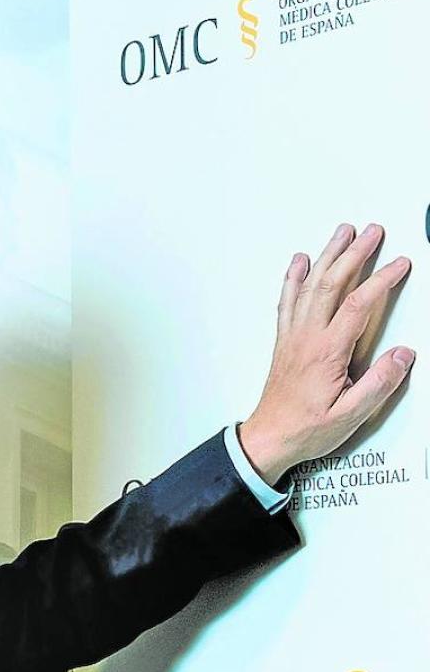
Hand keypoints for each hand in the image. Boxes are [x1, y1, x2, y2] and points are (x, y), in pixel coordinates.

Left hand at [238, 222, 413, 483]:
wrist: (268, 440)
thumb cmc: (305, 430)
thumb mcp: (350, 416)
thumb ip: (378, 384)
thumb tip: (403, 355)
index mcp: (326, 353)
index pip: (357, 305)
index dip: (381, 280)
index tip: (399, 264)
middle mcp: (306, 339)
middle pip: (330, 284)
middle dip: (354, 254)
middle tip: (372, 231)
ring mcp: (292, 338)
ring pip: (309, 286)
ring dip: (327, 256)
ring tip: (342, 233)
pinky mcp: (284, 342)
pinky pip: (287, 301)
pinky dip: (294, 278)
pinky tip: (300, 262)